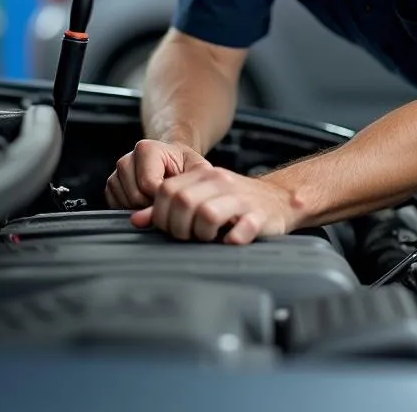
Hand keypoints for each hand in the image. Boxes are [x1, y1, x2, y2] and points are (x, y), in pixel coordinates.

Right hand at [105, 138, 210, 209]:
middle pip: (135, 196)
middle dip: (152, 203)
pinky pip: (115, 204)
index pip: (148, 184)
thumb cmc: (185, 167)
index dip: (163, 197)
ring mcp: (118, 171)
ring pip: (124, 202)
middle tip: (166, 198)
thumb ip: (183, 189)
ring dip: (142, 207)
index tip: (174, 196)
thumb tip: (163, 211)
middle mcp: (128, 158)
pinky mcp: (112, 184)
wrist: (174, 162)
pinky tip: (145, 201)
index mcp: (147, 148)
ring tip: (156, 198)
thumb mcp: (195, 171)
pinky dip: (130, 209)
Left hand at [131, 165, 298, 243]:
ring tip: (206, 239)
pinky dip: (232, 239)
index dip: (160, 214)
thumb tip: (137, 219)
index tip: (169, 229)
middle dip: (178, 227)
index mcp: (202, 175)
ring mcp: (240, 198)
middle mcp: (219, 182)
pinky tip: (229, 242)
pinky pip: (241, 229)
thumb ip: (170, 205)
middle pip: (182, 202)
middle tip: (187, 237)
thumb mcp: (202, 196)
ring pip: (207, 214)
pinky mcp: (260, 216)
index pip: (166, 191)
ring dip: (201, 234)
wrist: (279, 199)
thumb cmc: (235, 202)